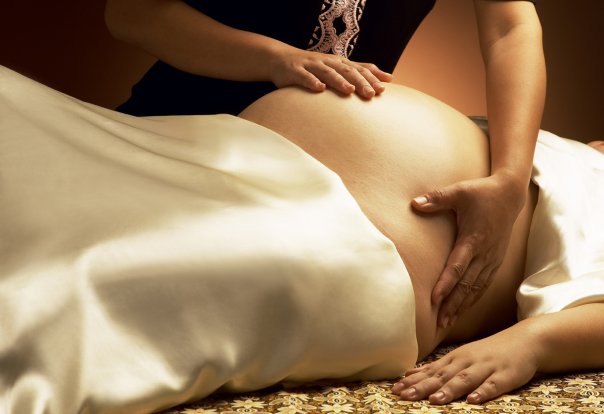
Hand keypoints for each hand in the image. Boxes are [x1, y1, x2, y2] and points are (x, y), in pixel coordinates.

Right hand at [269, 47, 391, 98]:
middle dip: (359, 82)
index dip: (371, 78)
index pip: (358, 69)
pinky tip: (319, 89)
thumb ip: (360, 72)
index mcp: (338, 63)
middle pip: (346, 71)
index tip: (383, 89)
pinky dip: (312, 82)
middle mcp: (327, 62)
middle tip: (371, 94)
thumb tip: (387, 79)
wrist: (281, 59)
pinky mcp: (295, 72)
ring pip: (327, 73)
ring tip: (349, 90)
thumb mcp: (337, 67)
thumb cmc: (313, 67)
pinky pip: (304, 77)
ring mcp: (311, 66)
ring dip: (339, 81)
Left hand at [391, 329, 538, 403]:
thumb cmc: (487, 352)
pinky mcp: (506, 375)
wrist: (525, 340)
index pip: (429, 371)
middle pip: (442, 376)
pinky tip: (473, 400)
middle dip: (423, 387)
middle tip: (405, 396)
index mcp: (454, 359)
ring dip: (449, 390)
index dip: (412, 381)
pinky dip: (483, 392)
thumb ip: (436, 368)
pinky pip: (494, 385)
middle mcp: (466, 361)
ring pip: (465, 379)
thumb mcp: (459, 358)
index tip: (395, 390)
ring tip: (434, 400)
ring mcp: (486, 367)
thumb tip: (409, 374)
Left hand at [412, 173, 525, 326]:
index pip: (457, 267)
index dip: (445, 285)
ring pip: (476, 289)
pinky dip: (473, 299)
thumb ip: (436, 198)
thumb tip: (414, 203)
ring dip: (462, 306)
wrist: (510, 194)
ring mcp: (492, 259)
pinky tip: (463, 309)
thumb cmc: (482, 192)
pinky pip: (484, 285)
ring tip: (447, 322)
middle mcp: (484, 253)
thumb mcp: (459, 191)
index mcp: (474, 239)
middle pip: (466, 285)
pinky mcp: (496, 261)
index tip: (433, 300)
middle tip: (438, 323)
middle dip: (452, 305)